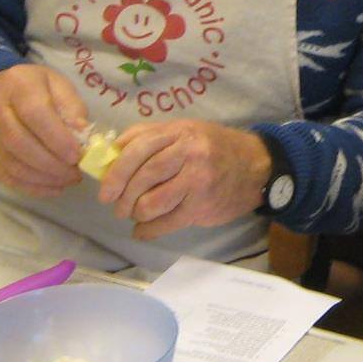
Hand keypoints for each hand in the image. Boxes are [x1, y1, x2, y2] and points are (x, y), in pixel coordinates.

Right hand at [0, 65, 89, 195]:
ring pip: (12, 164)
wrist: (0, 87)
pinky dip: (32, 187)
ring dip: (44, 178)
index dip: (57, 139)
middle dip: (52, 164)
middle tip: (75, 173)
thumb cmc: (38, 86)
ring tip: (68, 180)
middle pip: (19, 143)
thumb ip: (72, 110)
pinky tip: (53, 187)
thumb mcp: (60, 86)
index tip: (77, 156)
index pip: (35, 114)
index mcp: (18, 85)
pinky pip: (6, 176)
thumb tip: (82, 140)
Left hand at [97, 120, 271, 239]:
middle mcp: (189, 155)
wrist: (257, 167)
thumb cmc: (215, 147)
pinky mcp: (202, 207)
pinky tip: (143, 231)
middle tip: (116, 206)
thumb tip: (112, 152)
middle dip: (123, 196)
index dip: (116, 171)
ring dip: (136, 213)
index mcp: (180, 132)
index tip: (105, 189)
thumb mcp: (185, 130)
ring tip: (135, 214)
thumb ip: (150, 136)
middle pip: (143, 177)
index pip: (139, 149)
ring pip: (151, 203)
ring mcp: (197, 182)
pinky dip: (148, 231)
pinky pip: (167, 223)